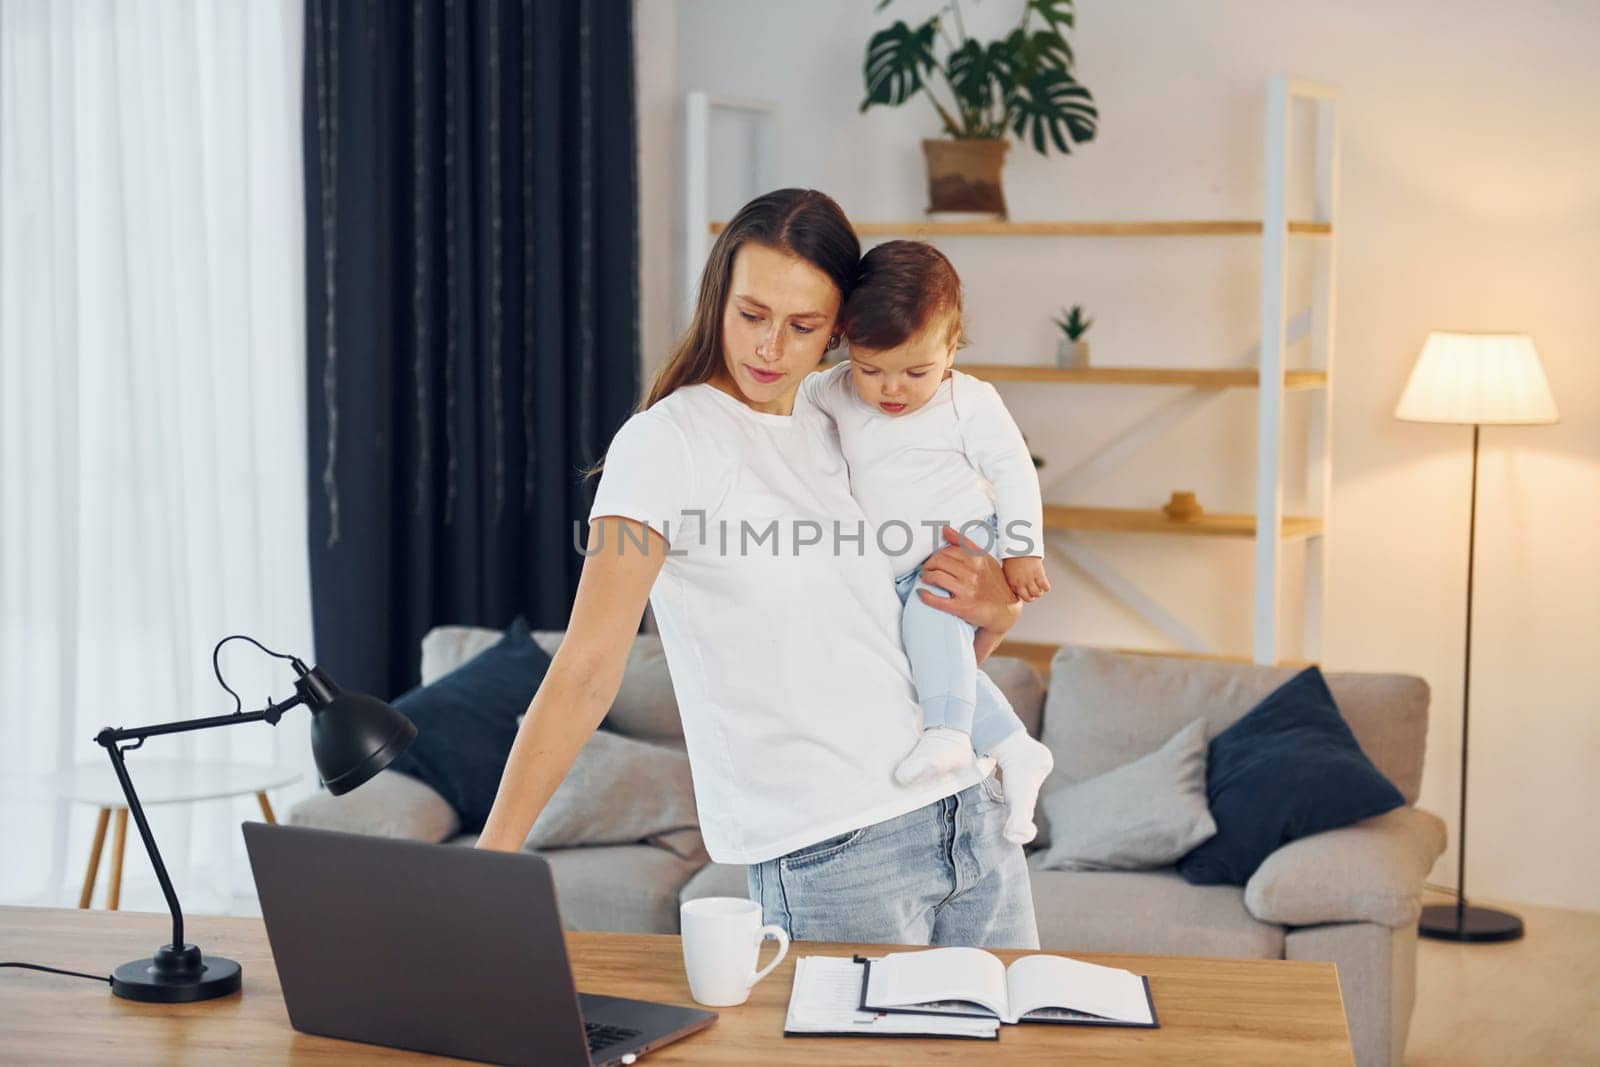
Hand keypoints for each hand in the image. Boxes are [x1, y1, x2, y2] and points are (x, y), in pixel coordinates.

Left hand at [917, 526, 1021, 647]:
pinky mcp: (962, 607)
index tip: (933, 560)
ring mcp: (967, 590)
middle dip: (928, 564)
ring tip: (925, 578)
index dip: (937, 554)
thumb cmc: (995, 583)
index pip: (948, 550)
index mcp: (977, 559)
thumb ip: (965, 543)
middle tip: (926, 569)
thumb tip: (944, 529)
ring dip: (925, 577)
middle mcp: (973, 573)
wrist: (1005, 611)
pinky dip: (926, 596)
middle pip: (939, 562)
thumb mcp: (984, 559)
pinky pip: (937, 600)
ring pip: (936, 577)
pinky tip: (922, 593)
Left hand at [1002, 556, 1050, 602]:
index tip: (1026, 594)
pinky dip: (1046, 587)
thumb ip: (1012, 579)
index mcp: (1012, 583)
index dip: (1023, 596)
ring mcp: (1030, 579)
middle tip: (1034, 594)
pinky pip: (1045, 586)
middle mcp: (1021, 583)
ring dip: (1039, 593)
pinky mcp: (1039, 574)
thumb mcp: (1008, 570)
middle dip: (1032, 597)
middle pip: (1029, 598)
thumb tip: (1016, 586)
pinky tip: (1045, 585)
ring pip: (1037, 594)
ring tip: (1040, 589)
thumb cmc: (1012, 556)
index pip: (1019, 596)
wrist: (1019, 546)